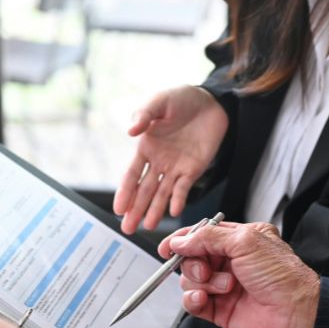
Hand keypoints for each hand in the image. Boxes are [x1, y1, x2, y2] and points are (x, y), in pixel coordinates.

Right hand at [114, 86, 228, 233]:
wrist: (210, 101)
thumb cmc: (180, 99)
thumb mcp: (159, 102)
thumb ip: (144, 115)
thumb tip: (131, 131)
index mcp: (145, 148)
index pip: (131, 175)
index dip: (125, 193)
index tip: (118, 209)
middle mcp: (158, 162)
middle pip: (144, 191)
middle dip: (136, 210)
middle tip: (127, 228)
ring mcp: (175, 168)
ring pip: (162, 194)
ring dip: (154, 210)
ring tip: (148, 227)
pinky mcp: (193, 169)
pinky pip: (184, 188)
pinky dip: (179, 199)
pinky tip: (174, 211)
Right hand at [158, 222, 320, 327]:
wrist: (295, 312)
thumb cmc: (282, 276)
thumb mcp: (245, 241)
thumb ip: (207, 237)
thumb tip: (181, 240)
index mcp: (239, 240)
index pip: (201, 235)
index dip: (183, 240)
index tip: (168, 247)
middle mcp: (230, 262)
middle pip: (191, 258)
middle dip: (195, 263)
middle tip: (208, 268)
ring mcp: (223, 286)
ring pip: (189, 280)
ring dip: (203, 282)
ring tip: (225, 287)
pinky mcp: (218, 309)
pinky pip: (192, 302)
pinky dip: (193, 300)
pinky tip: (204, 299)